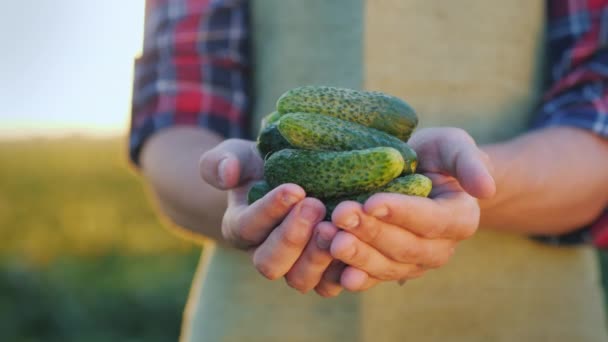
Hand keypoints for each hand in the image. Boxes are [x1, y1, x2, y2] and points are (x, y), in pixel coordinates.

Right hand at [200, 139, 334, 291]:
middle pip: (269, 263)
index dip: (270, 210)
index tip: (294, 189)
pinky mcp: (323, 274)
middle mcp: (264, 254)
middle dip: (293, 236)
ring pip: (300, 280)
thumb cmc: (262, 166)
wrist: (294, 178)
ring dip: (318, 256)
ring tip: (336, 226)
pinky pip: (331, 285)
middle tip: (316, 205)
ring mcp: (294, 268)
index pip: (248, 227)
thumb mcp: (238, 156)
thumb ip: (220, 162)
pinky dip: (344, 271)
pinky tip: (357, 245)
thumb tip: (226, 174)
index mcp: (241, 227)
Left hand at [320, 128, 495, 291]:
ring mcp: (412, 264)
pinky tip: (332, 269)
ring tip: (329, 238)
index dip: (402, 213)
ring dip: (356, 255)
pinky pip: (370, 278)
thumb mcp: (455, 146)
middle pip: (405, 247)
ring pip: (385, 266)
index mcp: (459, 219)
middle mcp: (439, 249)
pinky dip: (350, 275)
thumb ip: (470, 162)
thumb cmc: (436, 156)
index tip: (372, 201)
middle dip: (371, 232)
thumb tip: (486, 189)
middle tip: (340, 215)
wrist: (417, 174)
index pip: (431, 220)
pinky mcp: (387, 269)